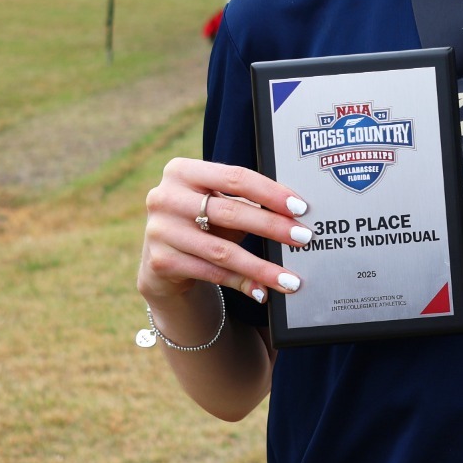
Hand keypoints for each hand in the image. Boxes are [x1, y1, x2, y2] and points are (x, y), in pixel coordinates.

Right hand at [139, 157, 313, 308]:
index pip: (234, 177)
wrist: (161, 260)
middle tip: (303, 237)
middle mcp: (164, 197)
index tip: (300, 207)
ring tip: (290, 279)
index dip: (270, 192)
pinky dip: (241, 283)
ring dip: (261, 267)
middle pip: (229, 212)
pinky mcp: (161, 262)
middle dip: (272, 227)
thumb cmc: (200, 223)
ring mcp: (160, 230)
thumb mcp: (217, 205)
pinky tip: (262, 291)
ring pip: (222, 251)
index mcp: (182, 171)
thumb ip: (245, 202)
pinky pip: (211, 273)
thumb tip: (295, 215)